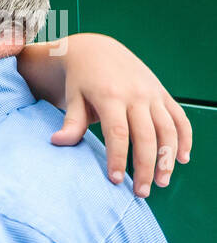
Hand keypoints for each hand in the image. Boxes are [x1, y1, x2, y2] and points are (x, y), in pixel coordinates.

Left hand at [48, 33, 191, 196]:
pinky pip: (179, 118)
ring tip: (162, 182)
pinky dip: (184, 138)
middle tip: (140, 193)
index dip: (118, 158)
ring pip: (168, 129)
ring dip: (168, 157)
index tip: (115, 180)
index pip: (118, 133)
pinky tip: (182, 159)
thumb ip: (71, 121)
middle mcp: (137, 95)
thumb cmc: (80, 79)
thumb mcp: (73, 96)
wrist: (98, 50)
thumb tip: (57, 143)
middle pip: (146, 136)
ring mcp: (153, 94)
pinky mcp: (163, 94)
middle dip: (145, 166)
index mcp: (111, 96)